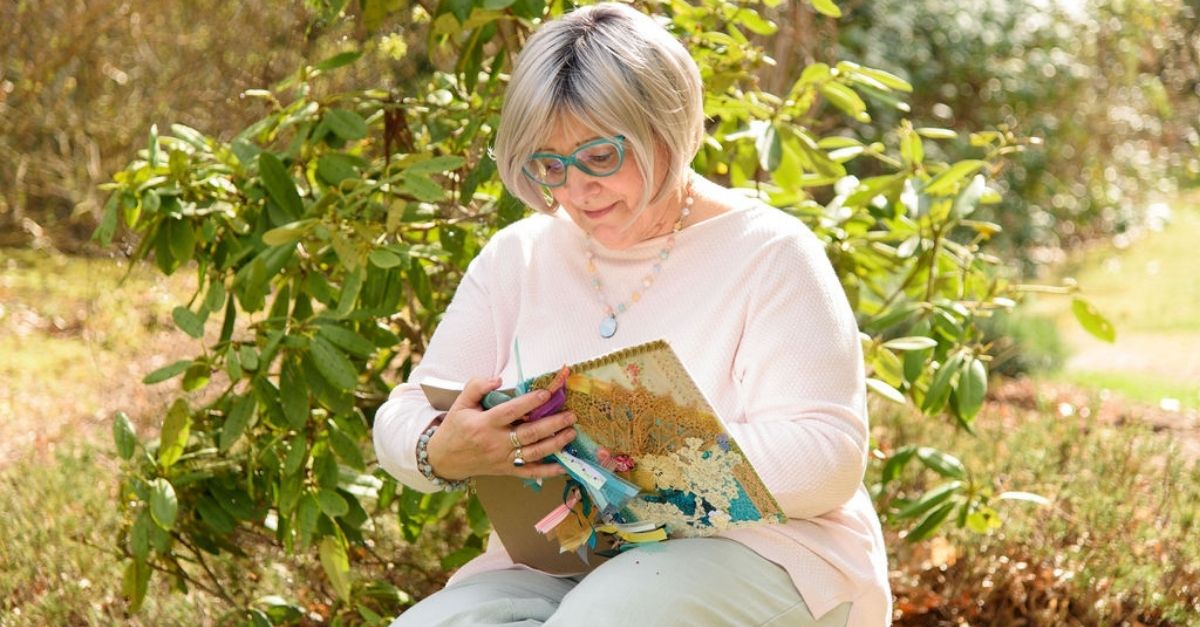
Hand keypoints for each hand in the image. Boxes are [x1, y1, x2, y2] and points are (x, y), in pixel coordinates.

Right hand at [425, 377, 576, 479]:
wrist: (444, 459)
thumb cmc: (455, 428)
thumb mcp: (460, 403)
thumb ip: (477, 386)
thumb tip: (498, 379)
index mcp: (484, 424)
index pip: (511, 411)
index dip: (530, 402)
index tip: (547, 393)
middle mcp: (496, 443)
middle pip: (530, 434)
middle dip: (553, 424)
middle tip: (571, 415)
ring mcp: (503, 459)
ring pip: (534, 453)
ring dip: (556, 443)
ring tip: (571, 432)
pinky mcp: (506, 470)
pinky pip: (530, 472)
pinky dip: (548, 471)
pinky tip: (563, 466)